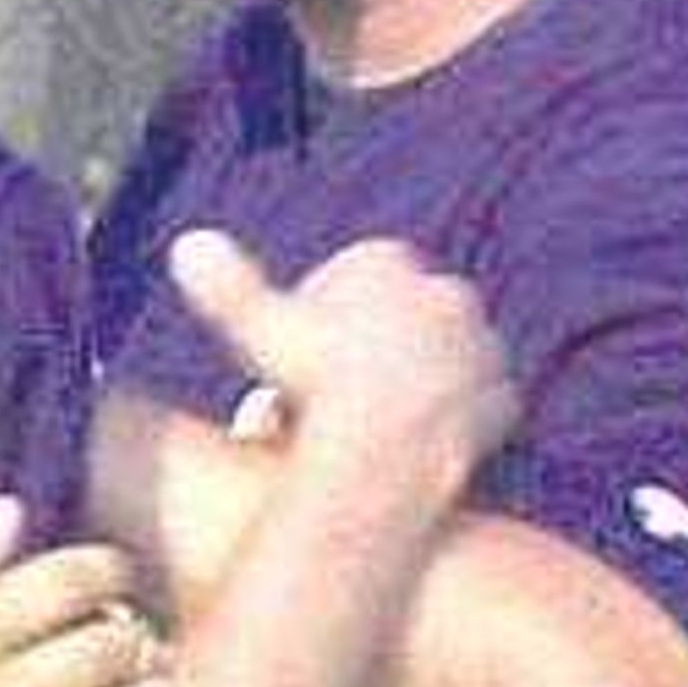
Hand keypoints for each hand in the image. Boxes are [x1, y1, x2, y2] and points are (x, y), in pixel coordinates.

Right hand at [166, 227, 511, 518]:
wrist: (387, 442)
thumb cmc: (316, 382)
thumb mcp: (260, 331)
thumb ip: (230, 286)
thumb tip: (186, 244)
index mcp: (387, 263)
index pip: (352, 276)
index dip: (322, 316)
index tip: (303, 355)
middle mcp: (443, 290)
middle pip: (397, 315)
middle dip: (372, 343)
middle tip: (334, 393)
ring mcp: (478, 342)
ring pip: (437, 356)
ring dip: (412, 379)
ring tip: (374, 423)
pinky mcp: (501, 394)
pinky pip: (474, 402)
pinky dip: (449, 419)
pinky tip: (416, 442)